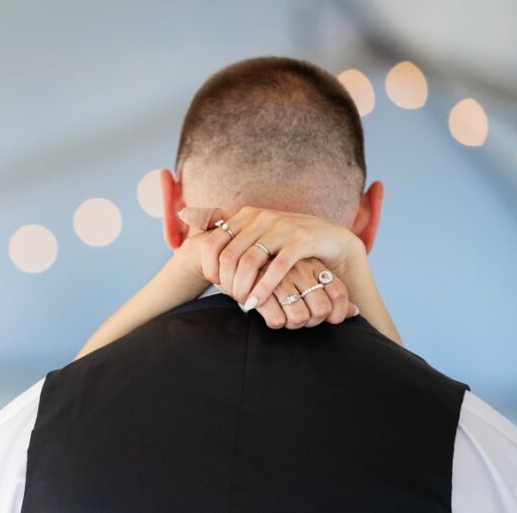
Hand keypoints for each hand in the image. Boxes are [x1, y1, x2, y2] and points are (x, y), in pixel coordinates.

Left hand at [178, 206, 364, 328]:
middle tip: (228, 297)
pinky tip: (257, 302)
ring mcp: (282, 227)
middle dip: (226, 281)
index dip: (209, 264)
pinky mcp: (302, 240)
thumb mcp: (256, 231)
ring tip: (241, 303)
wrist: (332, 239)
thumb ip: (224, 224)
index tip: (210, 282)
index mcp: (247, 215)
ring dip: (243, 286)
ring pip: (250, 261)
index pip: (215, 241)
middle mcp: (262, 218)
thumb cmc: (288, 240)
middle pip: (230, 254)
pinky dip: (264, 287)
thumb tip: (184, 213)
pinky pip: (277, 267)